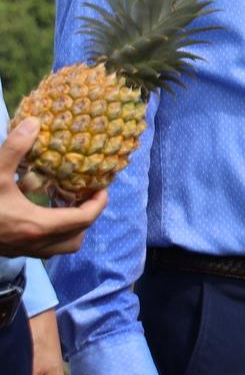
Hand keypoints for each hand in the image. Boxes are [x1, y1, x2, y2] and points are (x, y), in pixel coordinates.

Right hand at [0, 119, 107, 256]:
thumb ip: (14, 149)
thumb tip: (34, 122)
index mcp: (37, 226)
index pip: (84, 219)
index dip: (98, 203)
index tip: (101, 187)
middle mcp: (35, 244)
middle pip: (77, 237)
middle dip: (87, 216)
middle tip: (85, 194)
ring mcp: (23, 250)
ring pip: (62, 247)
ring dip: (71, 228)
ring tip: (65, 203)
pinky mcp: (13, 251)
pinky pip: (45, 247)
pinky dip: (54, 233)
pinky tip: (42, 210)